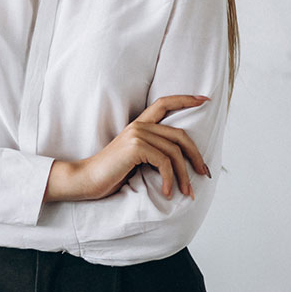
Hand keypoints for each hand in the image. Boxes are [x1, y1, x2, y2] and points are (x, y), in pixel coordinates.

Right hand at [48, 95, 212, 201]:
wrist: (86, 179)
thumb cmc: (111, 174)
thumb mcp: (136, 159)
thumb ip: (153, 152)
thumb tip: (181, 162)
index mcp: (138, 125)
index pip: (164, 104)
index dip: (185, 99)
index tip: (204, 99)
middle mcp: (139, 126)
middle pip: (180, 134)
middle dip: (196, 155)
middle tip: (204, 172)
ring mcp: (137, 134)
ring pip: (175, 152)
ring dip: (184, 175)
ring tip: (187, 192)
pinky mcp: (135, 147)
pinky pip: (164, 162)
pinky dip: (170, 180)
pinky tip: (167, 192)